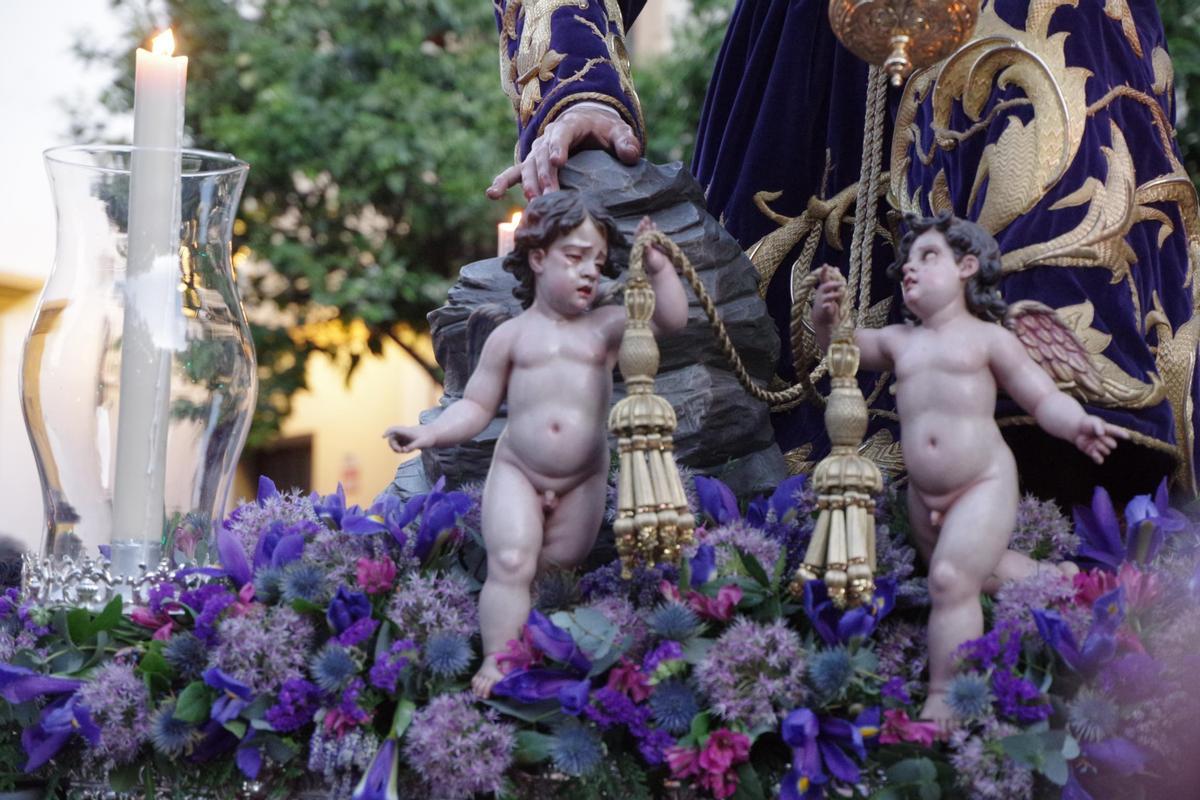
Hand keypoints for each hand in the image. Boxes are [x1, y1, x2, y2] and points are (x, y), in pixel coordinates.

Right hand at [384, 425, 435, 453]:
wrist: (435, 434)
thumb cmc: (429, 437)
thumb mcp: (422, 443)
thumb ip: (413, 446)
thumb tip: (405, 450)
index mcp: (406, 431)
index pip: (394, 429)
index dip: (387, 432)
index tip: (383, 437)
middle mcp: (404, 433)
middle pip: (392, 438)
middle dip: (393, 445)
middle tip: (400, 451)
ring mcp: (405, 437)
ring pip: (395, 442)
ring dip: (396, 448)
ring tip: (404, 451)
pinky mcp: (408, 440)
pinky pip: (400, 445)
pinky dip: (401, 448)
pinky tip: (408, 450)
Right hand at [486, 103, 640, 199]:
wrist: (588, 126)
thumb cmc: (604, 131)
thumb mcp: (619, 132)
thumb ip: (625, 141)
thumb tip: (631, 154)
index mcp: (570, 125)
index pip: (562, 135)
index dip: (558, 147)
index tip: (558, 162)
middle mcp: (549, 137)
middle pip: (542, 155)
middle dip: (544, 175)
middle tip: (549, 194)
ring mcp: (537, 151)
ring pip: (528, 166)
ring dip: (529, 184)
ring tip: (534, 201)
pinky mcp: (532, 163)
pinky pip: (515, 172)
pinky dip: (503, 182)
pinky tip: (492, 194)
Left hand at [637, 216, 672, 274]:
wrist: (661, 270)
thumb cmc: (655, 267)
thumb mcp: (651, 259)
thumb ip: (648, 252)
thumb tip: (646, 243)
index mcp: (639, 249)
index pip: (638, 237)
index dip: (640, 231)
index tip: (642, 224)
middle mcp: (643, 246)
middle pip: (642, 234)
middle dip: (643, 226)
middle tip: (645, 218)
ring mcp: (649, 245)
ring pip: (647, 233)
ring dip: (647, 226)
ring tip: (648, 219)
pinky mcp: (655, 245)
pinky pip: (653, 235)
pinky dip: (654, 229)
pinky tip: (654, 224)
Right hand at [812, 265, 845, 328]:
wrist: (821, 316)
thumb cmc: (827, 300)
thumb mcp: (830, 289)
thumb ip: (832, 279)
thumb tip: (836, 268)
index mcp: (824, 287)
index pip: (823, 278)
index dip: (824, 271)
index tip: (825, 265)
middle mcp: (822, 293)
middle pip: (825, 286)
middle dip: (833, 284)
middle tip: (842, 283)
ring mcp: (822, 301)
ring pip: (827, 297)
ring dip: (833, 295)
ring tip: (840, 293)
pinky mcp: (824, 309)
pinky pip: (825, 307)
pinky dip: (826, 306)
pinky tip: (828, 305)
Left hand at [1073, 415, 1127, 463]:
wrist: (1077, 429)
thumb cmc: (1087, 423)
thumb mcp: (1093, 422)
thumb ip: (1098, 426)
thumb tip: (1101, 434)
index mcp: (1109, 431)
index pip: (1118, 433)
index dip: (1122, 435)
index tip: (1127, 436)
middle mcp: (1107, 440)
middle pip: (1113, 445)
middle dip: (1107, 442)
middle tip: (1099, 437)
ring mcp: (1101, 447)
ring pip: (1106, 452)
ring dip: (1100, 448)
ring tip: (1094, 442)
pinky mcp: (1094, 453)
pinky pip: (1099, 460)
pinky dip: (1098, 458)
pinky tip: (1094, 453)